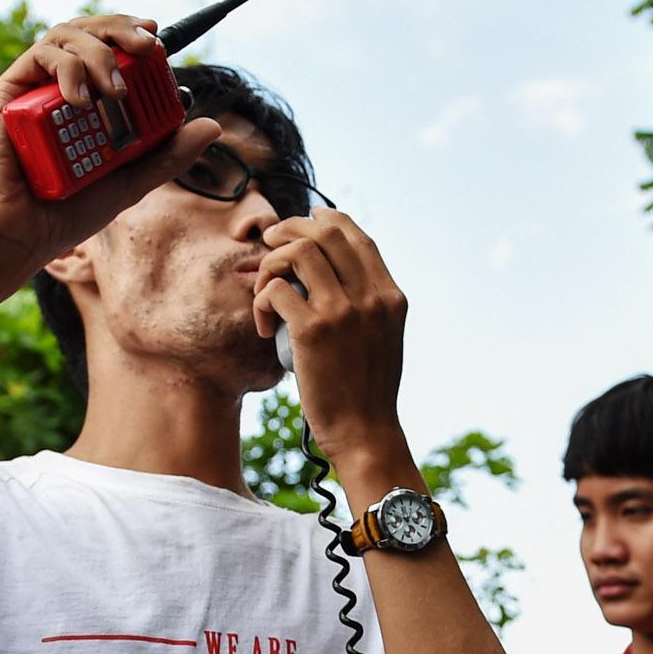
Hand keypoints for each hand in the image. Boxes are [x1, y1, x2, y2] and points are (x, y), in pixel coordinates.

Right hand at [0, 16, 223, 275]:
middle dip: (122, 30)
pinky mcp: (10, 94)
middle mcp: (62, 87)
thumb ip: (166, 155)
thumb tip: (212, 126)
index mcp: (89, 101)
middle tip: (148, 45)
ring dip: (98, 54)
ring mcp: (36, 88)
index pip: (114, 52)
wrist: (20, 235)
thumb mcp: (130, 182)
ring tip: (115, 91)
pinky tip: (81, 101)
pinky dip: (67, 71)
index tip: (159, 43)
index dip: (135, 37)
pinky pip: (41, 59)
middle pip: (91, 33)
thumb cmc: (68, 212)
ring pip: (67, 37)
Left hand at [253, 210, 410, 474]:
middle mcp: (372, 296)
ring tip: (263, 287)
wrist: (365, 434)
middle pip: (326, 233)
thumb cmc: (366, 393)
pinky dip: (261, 301)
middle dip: (290, 228)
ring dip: (271, 262)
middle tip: (269, 242)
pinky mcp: (314, 330)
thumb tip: (333, 275)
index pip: (358, 236)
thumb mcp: (382, 339)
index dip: (327, 219)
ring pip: (298, 252)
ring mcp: (344, 311)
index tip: (304, 221)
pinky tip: (262, 325)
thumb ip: (367, 305)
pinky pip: (276, 290)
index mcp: (391, 296)